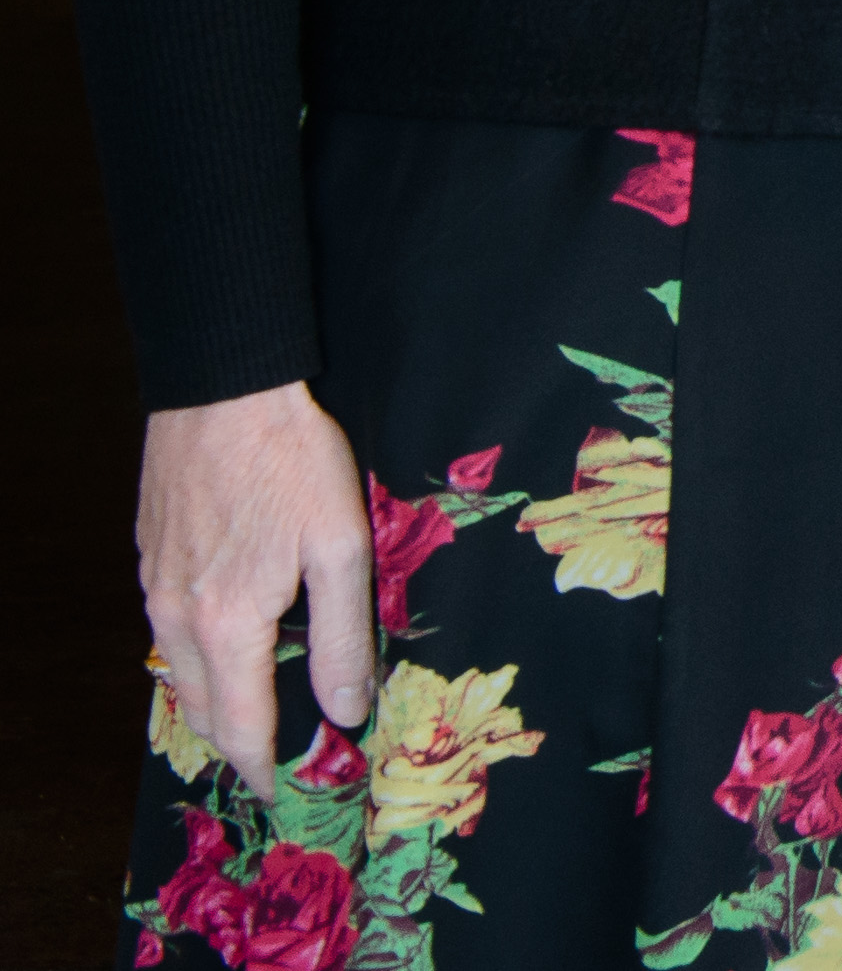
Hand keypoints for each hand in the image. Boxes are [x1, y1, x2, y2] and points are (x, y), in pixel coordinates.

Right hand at [135, 386, 375, 793]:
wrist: (223, 391)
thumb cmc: (291, 461)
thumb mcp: (340, 546)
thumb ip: (344, 635)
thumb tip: (347, 707)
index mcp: (226, 625)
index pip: (240, 726)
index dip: (264, 766)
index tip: (285, 794)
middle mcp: (176, 619)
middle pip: (201, 710)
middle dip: (236, 743)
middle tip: (276, 759)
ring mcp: (154, 590)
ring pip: (179, 674)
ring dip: (215, 703)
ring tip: (257, 713)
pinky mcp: (150, 562)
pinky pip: (168, 635)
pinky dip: (197, 659)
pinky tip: (229, 647)